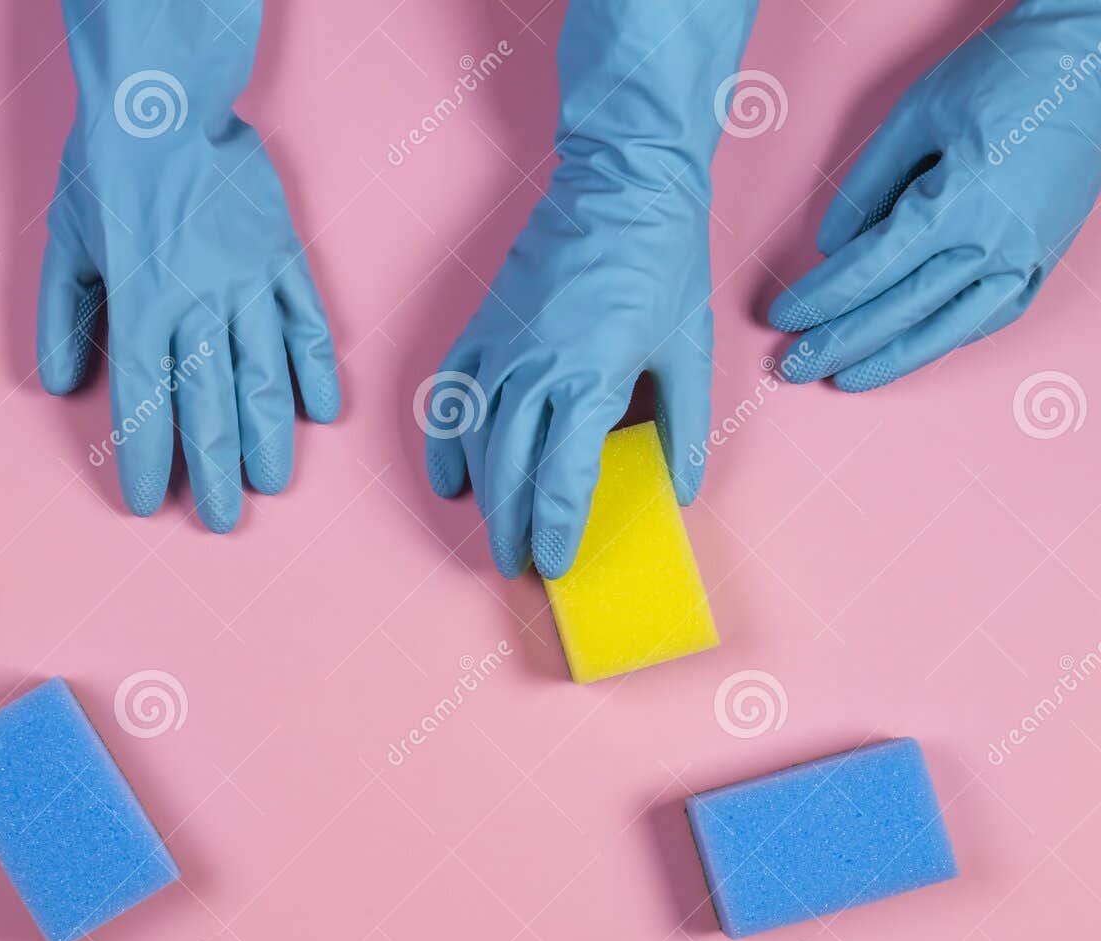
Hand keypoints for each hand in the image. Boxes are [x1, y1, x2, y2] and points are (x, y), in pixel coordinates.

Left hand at [37, 2, 339, 533]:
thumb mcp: (64, 241)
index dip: (147, 457)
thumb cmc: (107, 169)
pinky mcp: (284, 255)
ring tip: (270, 482)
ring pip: (263, 374)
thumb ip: (63, 317)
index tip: (148, 501)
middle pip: (209, 404)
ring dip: (268, 435)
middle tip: (221, 519)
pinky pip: (308, 322)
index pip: (144, 401)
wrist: (166, 98)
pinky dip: (316, 369)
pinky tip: (321, 413)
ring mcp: (248, 279)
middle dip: (213, 470)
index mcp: (139, 303)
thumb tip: (60, 385)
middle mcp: (197, 301)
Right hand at [422, 0, 754, 579]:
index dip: (557, 529)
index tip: (557, 563)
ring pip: (474, 441)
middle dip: (511, 526)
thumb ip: (683, 426)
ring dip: (481, 495)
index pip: (563, 478)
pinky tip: (450, 480)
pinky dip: (443, 443)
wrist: (620, 184)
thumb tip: (679, 490)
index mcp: (590, 380)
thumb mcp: (689, 349)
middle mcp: (534, 370)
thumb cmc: (660, 263)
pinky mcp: (479, 329)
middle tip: (518, 565)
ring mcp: (499, 349)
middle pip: (510, 471)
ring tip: (493, 533)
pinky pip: (447, 398)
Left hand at [769, 0, 1100, 389]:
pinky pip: (991, 316)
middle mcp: (994, 241)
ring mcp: (1024, 256)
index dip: (822, 298)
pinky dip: (948, 338)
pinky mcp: (1043, 258)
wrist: (1093, 61)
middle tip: (794, 366)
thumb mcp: (918, 114)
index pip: (870, 269)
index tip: (783, 317)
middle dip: (841, 342)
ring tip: (847, 379)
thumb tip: (832, 246)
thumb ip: (869, 184)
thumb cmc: (1005, 75)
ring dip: (892, 360)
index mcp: (958, 201)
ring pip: (948, 327)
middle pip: (900, 309)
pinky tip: (913, 350)